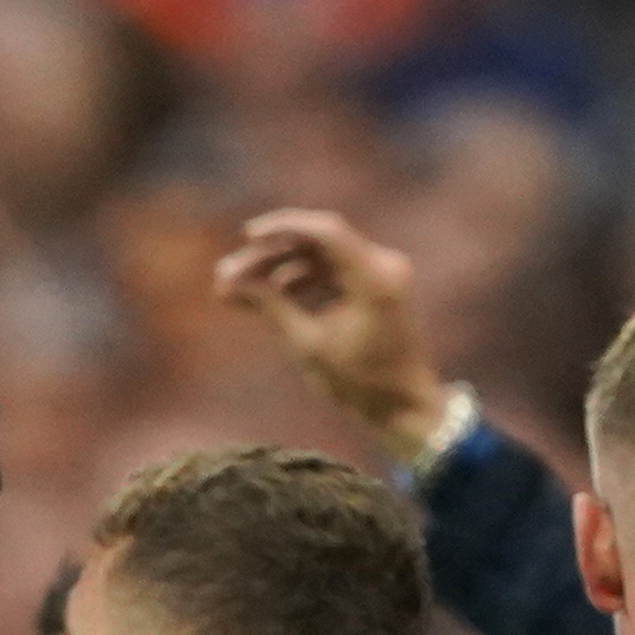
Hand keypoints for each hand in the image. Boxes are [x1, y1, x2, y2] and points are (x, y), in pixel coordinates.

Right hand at [214, 208, 450, 463]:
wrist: (405, 406)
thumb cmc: (362, 384)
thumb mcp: (309, 346)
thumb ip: (271, 308)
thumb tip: (229, 282)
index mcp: (375, 278)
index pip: (325, 232)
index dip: (283, 228)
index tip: (247, 236)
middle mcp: (383, 265)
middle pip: (317, 244)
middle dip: (271, 257)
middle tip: (228, 274)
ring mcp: (381, 273)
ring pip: (320, 259)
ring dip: (280, 271)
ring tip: (238, 291)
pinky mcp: (374, 285)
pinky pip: (331, 273)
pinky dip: (301, 283)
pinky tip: (269, 298)